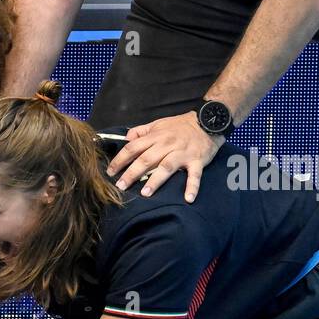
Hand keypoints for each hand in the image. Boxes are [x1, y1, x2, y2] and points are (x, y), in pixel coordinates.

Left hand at [106, 112, 222, 202]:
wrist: (208, 120)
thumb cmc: (180, 125)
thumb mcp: (158, 123)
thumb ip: (141, 131)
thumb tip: (125, 138)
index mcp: (156, 136)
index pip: (133, 147)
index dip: (120, 160)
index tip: (110, 172)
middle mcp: (167, 144)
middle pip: (146, 159)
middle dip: (132, 173)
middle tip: (121, 187)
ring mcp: (183, 153)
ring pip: (166, 167)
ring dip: (155, 181)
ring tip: (145, 193)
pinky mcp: (197, 161)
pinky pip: (195, 175)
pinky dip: (192, 187)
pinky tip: (188, 199)